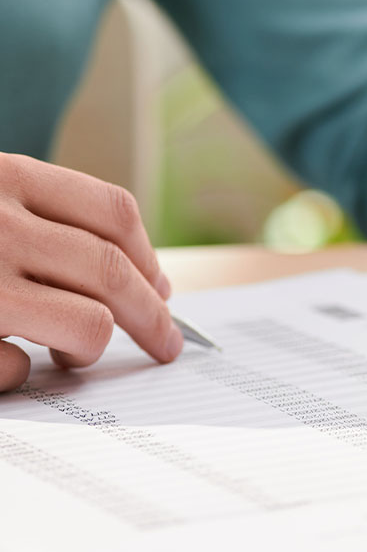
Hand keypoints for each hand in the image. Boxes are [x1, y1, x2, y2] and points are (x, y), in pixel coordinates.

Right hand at [0, 153, 181, 391]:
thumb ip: (40, 220)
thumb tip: (145, 281)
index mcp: (6, 178)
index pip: (113, 210)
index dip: (148, 257)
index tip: (164, 290)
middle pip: (113, 271)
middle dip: (151, 316)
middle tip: (165, 343)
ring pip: (89, 323)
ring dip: (90, 345)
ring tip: (70, 352)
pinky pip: (16, 368)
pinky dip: (20, 373)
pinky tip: (8, 364)